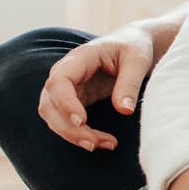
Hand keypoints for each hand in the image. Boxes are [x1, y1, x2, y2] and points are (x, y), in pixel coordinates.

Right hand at [37, 27, 156, 150]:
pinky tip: (101, 142)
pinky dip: (80, 134)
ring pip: (54, 117)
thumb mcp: (138, 60)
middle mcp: (65, 73)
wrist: (133, 44)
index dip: (66, 103)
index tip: (83, 121)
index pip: (59, 82)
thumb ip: (130, 83)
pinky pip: (66, 121)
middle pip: (50, 105)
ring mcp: (66, 88)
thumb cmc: (134, 47)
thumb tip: (124, 110)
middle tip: (95, 143)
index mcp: (79, 58)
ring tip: (105, 145)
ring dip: (73, 135)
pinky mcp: (73, 100)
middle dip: (68, 128)